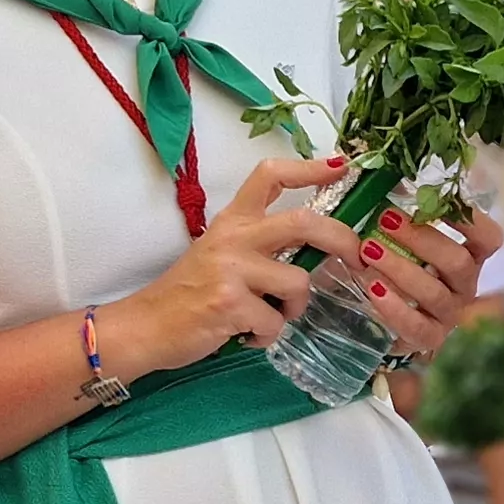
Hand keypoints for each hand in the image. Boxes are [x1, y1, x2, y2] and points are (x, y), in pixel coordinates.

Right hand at [98, 156, 365, 373]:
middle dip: (342, 239)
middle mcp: (233, 238)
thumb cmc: (189, 292)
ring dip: (295, 307)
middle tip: (359, 257)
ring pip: (297, 282)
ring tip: (272, 316)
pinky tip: (247, 336)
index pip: (270, 175)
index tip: (342, 167)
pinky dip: (268, 336)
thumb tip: (315, 244)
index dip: (310, 169)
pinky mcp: (229, 305)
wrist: (145, 326)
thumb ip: (260, 243)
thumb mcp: (220, 253)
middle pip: (304, 222)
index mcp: (232, 221)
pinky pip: (275, 322)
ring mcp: (230, 270)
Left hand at [352, 201, 494, 357]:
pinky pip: (416, 325)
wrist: (386, 323)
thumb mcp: (402, 238)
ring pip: (434, 292)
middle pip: (458, 262)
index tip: (437, 200)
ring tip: (368, 250)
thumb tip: (385, 174)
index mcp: (469, 256)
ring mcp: (449, 314)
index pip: (489, 238)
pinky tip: (372, 287)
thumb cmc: (398, 267)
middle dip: (421, 238)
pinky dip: (394, 306)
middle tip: (384, 219)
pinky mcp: (428, 338)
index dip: (471, 220)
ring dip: (401, 268)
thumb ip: (400, 211)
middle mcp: (464, 285)